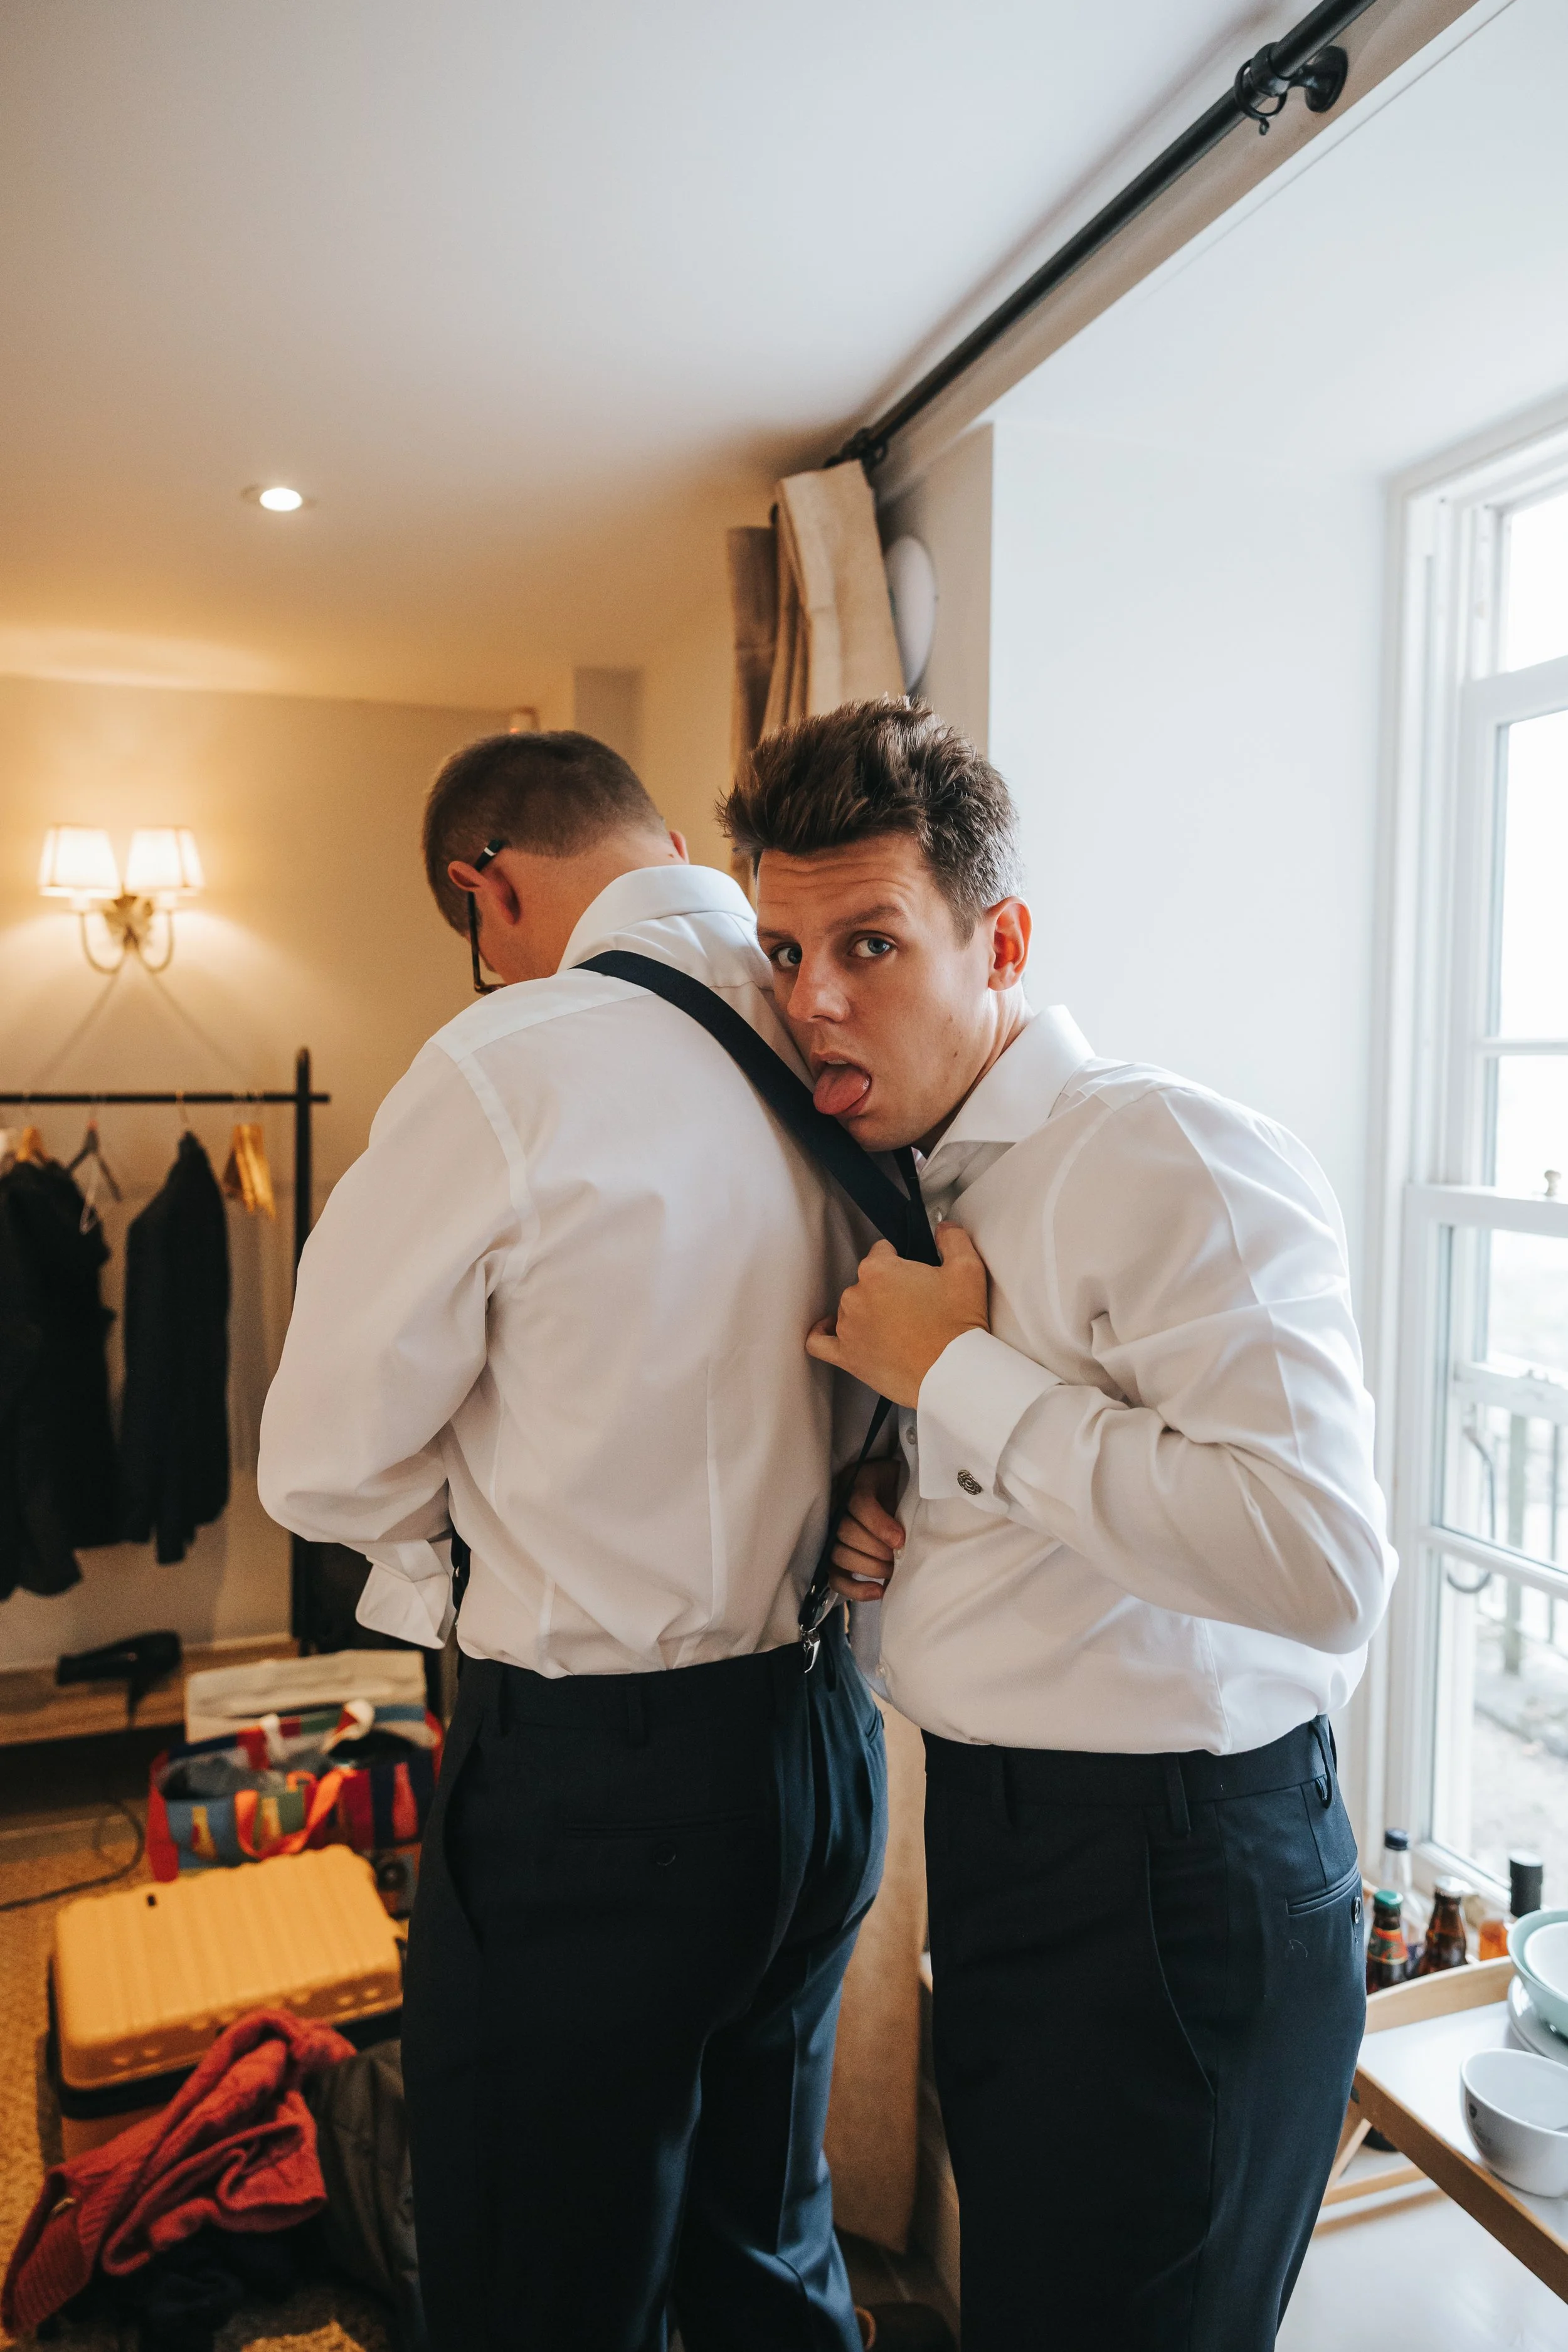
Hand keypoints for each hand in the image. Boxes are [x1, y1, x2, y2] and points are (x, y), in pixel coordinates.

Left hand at [806, 1223, 988, 1406]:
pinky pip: (820, 1342)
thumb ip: (953, 1239)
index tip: (915, 1276)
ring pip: (850, 1308)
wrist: (952, 1373)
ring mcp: (848, 1327)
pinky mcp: (847, 1356)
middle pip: (866, 1281)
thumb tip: (945, 1230)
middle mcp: (856, 1296)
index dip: (901, 1262)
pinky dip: (823, 1334)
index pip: (881, 1252)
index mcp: (878, 1270)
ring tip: (896, 1326)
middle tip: (915, 1305)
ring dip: (868, 1312)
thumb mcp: (967, 1270)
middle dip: (887, 1289)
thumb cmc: (957, 1327)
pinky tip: (831, 1330)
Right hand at [829, 1458, 904, 1602]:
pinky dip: (855, 1589)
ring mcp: (832, 1533)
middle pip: (847, 1532)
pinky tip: (878, 1591)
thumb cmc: (898, 1489)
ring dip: (870, 1568)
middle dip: (877, 1550)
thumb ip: (905, 1499)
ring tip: (892, 1570)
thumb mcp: (902, 1484)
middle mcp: (837, 1507)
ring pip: (839, 1555)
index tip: (900, 1540)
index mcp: (856, 1484)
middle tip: (899, 1557)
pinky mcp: (834, 1557)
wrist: (888, 1493)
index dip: (879, 1525)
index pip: (859, 1503)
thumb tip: (913, 1532)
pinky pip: (835, 1578)